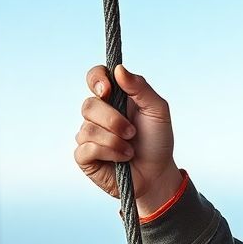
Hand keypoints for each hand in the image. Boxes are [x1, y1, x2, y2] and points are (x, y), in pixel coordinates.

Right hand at [75, 64, 182, 214]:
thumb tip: (119, 69)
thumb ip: (141, 88)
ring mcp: (89, 135)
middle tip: (132, 132)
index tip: (107, 90)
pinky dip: (109, 152)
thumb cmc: (157, 141)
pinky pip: (86, 148)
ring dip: (115, 140)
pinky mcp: (85, 156)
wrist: (157, 174)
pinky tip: (122, 159)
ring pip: (87, 128)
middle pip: (89, 105)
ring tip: (130, 150)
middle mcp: (98, 114)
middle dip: (113, 120)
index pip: (95, 77)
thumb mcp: (157, 110)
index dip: (96, 79)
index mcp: (114, 98)